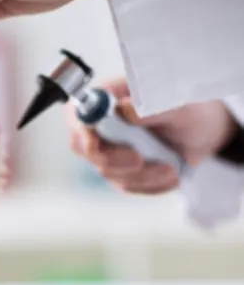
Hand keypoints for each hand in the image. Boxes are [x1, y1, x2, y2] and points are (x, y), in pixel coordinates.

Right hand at [66, 77, 237, 193]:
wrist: (204, 131)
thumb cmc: (188, 109)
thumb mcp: (176, 102)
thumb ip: (148, 106)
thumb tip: (123, 110)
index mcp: (104, 99)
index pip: (78, 116)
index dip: (82, 132)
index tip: (95, 145)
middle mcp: (99, 127)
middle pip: (87, 150)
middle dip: (115, 160)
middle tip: (140, 160)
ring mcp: (108, 152)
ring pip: (109, 171)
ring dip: (142, 174)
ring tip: (170, 166)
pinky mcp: (121, 172)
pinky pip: (127, 185)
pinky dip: (150, 183)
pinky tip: (169, 173)